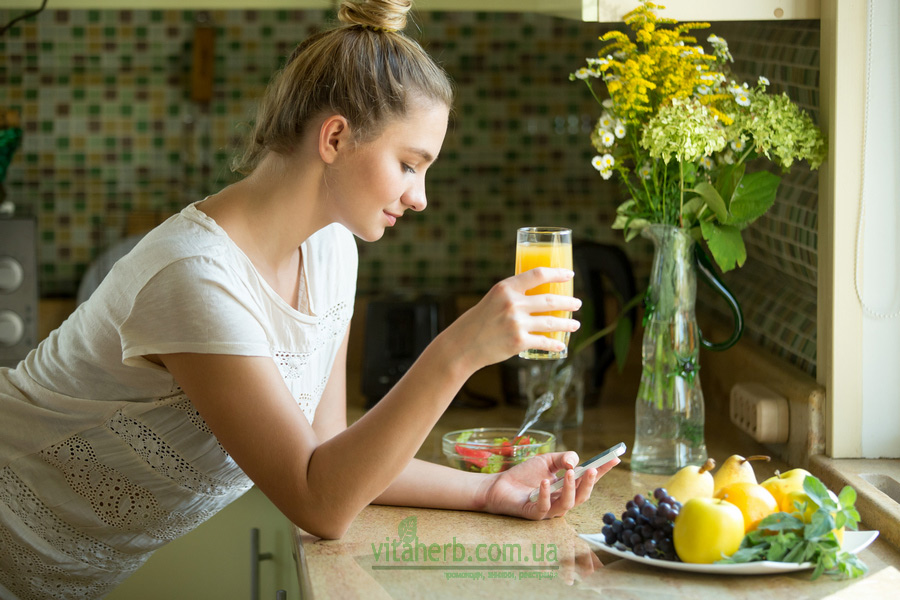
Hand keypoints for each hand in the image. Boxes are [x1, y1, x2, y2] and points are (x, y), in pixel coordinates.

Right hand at [445, 268, 581, 370]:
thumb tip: (539, 295)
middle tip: (577, 303)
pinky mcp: (518, 342)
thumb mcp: (493, 299)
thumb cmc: (479, 321)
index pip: (538, 274)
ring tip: (576, 324)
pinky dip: (555, 343)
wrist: (463, 345)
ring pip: (551, 322)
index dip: (557, 274)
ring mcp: (516, 324)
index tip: (570, 275)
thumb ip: (514, 296)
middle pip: (549, 300)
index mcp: (505, 288)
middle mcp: (512, 304)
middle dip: (568, 302)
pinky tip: (561, 344)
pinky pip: (543, 342)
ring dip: (567, 323)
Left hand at [477, 451, 618, 520]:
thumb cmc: (525, 474)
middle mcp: (562, 500)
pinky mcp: (535, 514)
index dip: (603, 471)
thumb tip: (574, 463)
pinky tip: (545, 482)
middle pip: (583, 496)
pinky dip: (546, 494)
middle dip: (589, 482)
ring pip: (568, 504)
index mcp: (568, 487)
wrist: (500, 485)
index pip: (589, 480)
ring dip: (571, 488)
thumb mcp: (547, 460)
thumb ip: (563, 458)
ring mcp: (550, 509)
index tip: (615, 458)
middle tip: (592, 469)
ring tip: (568, 473)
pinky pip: (545, 508)